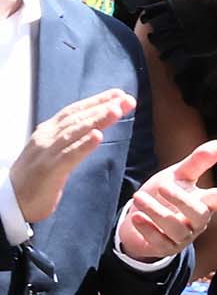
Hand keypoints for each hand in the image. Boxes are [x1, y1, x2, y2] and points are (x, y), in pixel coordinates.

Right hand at [9, 87, 131, 226]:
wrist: (9, 199)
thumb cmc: (34, 178)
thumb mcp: (52, 153)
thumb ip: (68, 140)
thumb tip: (92, 129)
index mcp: (48, 132)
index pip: (74, 111)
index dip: (96, 101)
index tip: (119, 94)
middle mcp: (47, 138)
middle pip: (78, 117)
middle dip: (103, 106)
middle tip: (127, 99)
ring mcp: (47, 153)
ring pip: (75, 132)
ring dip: (97, 120)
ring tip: (116, 110)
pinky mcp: (50, 170)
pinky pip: (69, 155)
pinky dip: (84, 145)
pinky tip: (98, 136)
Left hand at [114, 140, 216, 261]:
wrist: (139, 219)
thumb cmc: (163, 196)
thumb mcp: (178, 176)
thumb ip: (197, 162)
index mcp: (203, 203)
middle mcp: (197, 222)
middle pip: (199, 215)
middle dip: (181, 200)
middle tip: (162, 186)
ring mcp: (182, 237)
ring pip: (176, 228)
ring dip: (157, 212)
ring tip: (138, 197)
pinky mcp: (165, 248)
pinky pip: (160, 241)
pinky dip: (147, 229)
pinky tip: (136, 217)